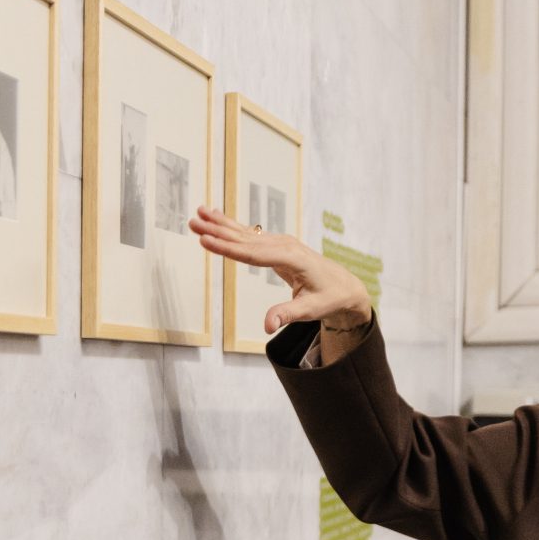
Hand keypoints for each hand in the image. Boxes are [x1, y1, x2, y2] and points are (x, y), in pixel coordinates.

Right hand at [186, 204, 372, 333]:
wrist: (344, 286)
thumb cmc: (329, 298)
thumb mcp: (311, 310)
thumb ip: (287, 314)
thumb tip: (267, 326)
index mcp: (293, 259)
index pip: (254, 254)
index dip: (228, 248)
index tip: (206, 240)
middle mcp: (285, 245)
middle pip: (246, 238)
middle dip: (218, 230)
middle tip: (193, 222)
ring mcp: (281, 243)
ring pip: (245, 233)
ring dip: (220, 224)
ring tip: (198, 213)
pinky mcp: (276, 245)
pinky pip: (250, 236)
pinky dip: (231, 226)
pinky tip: (215, 217)